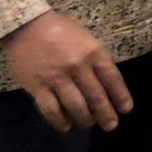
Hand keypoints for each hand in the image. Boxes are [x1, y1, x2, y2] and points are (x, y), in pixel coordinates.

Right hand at [3, 9, 133, 132]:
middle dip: (106, 114)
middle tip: (111, 126)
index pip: (112, 78)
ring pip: (76, 107)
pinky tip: (65, 126)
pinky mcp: (37, 87)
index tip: (126, 110)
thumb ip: (95, 59)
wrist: (25, 25)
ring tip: (88, 124)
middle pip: (96, 97)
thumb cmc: (59, 30)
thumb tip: (106, 84)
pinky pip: (51, 110)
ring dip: (84, 120)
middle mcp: (78, 67)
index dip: (120, 96)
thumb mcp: (85, 38)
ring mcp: (57, 78)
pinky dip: (60, 121)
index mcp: (93, 52)